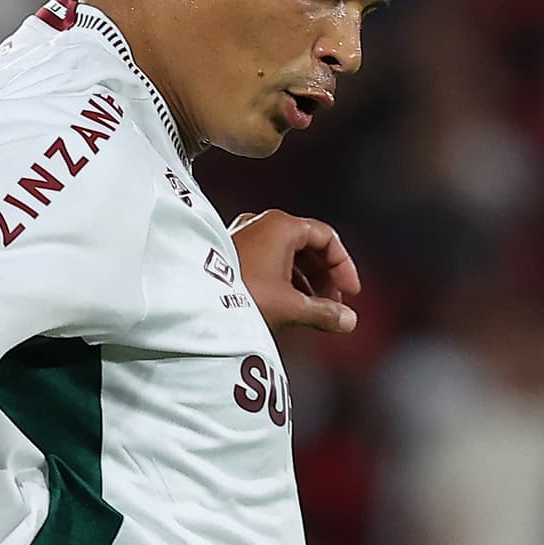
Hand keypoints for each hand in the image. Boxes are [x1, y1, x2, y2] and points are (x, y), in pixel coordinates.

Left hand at [229, 209, 359, 333]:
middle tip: (334, 304)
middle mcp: (263, 223)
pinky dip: (286, 279)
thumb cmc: (242, 299)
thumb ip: (325, 313)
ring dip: (306, 280)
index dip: (344, 266)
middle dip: (325, 276)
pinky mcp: (232, 251)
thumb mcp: (291, 307)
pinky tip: (289, 304)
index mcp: (282, 226)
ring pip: (288, 254)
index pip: (327, 237)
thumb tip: (349, 321)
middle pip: (308, 245)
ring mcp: (245, 235)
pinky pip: (269, 260)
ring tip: (314, 308)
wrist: (192, 305)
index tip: (350, 293)